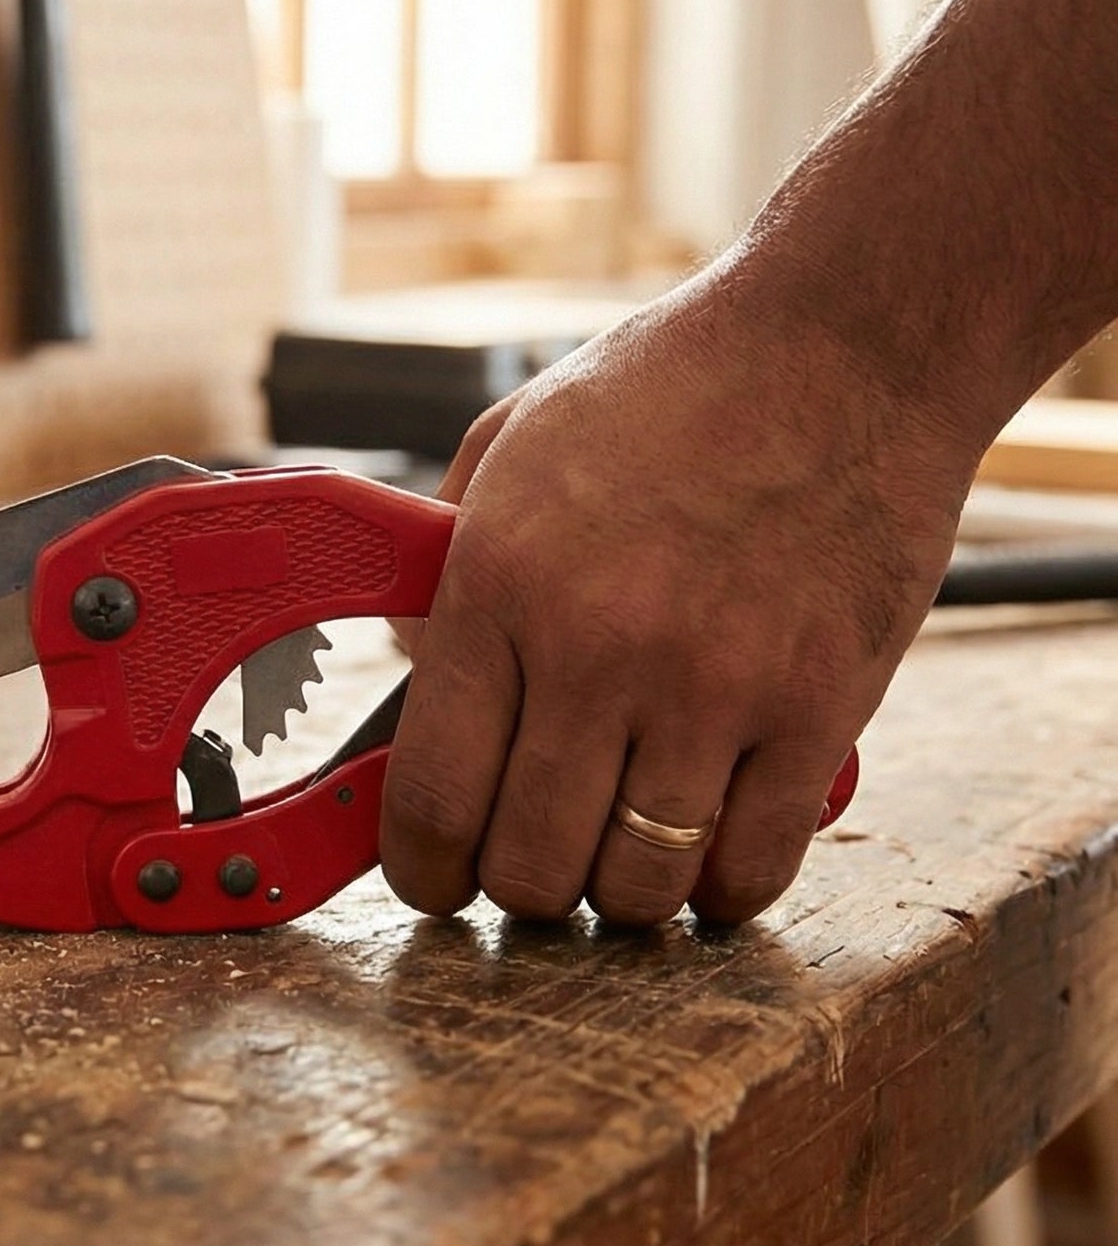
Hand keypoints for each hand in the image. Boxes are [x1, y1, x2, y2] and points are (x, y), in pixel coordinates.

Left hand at [378, 268, 976, 926]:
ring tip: (617, 851)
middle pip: (529, 865)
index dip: (422, 871)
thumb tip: (408, 679)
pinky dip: (719, 891)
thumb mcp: (508, 449)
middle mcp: (599, 646)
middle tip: (529, 860)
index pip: (434, 794)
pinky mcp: (818, 710)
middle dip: (516, 889)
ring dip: (615, 897)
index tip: (432, 882)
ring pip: (636, 886)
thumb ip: (440, 570)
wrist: (837, 348)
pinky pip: (752, 869)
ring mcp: (716, 686)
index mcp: (501, 583)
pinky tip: (706, 850)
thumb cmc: (665, 393)